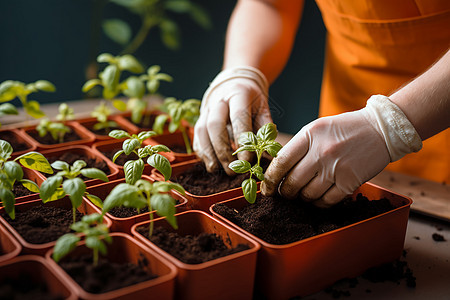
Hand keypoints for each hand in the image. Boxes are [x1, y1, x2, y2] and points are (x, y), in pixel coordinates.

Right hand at [194, 66, 271, 174]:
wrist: (234, 86)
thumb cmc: (252, 102)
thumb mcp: (263, 109)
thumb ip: (266, 129)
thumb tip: (269, 152)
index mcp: (238, 94)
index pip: (238, 116)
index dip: (242, 139)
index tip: (247, 160)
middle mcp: (219, 101)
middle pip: (215, 124)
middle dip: (222, 149)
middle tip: (232, 168)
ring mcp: (206, 110)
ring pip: (201, 131)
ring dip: (209, 153)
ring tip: (219, 170)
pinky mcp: (199, 120)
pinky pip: (196, 137)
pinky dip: (202, 153)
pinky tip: (211, 164)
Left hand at [261, 95, 421, 207]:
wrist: (380, 129)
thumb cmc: (344, 129)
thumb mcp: (316, 129)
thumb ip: (297, 147)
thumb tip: (277, 170)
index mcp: (309, 135)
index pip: (281, 162)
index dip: (270, 179)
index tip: (266, 188)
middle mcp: (321, 152)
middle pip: (292, 182)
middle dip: (285, 192)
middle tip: (286, 193)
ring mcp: (336, 168)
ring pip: (308, 194)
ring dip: (302, 198)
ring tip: (304, 193)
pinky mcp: (350, 181)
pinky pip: (326, 201)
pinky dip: (319, 203)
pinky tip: (318, 198)